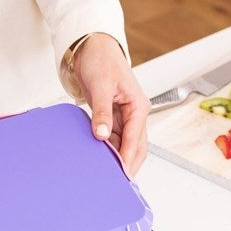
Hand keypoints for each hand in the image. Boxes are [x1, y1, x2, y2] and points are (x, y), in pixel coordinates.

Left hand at [72, 33, 150, 176]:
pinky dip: (108, 149)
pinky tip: (100, 159)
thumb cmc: (101, 60)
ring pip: (125, 145)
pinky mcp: (113, 117)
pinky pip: (113, 138)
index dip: (128, 158)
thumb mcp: (101, 86)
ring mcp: (125, 117)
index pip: (135, 139)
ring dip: (117, 158)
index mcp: (138, 106)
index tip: (122, 174)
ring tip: (107, 175)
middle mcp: (135, 113)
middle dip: (128, 164)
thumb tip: (101, 135)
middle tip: (118, 183)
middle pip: (135, 147)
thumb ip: (102, 112)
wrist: (91, 48)